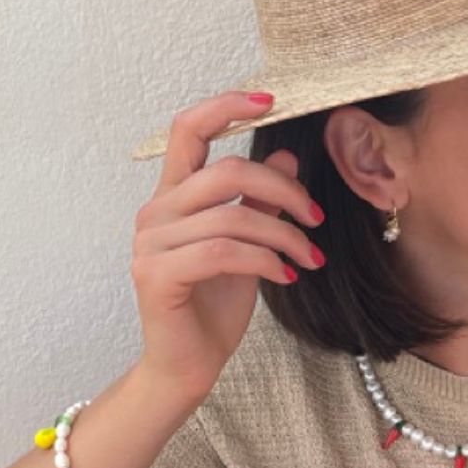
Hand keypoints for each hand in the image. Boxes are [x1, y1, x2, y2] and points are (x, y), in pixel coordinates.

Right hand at [128, 91, 323, 403]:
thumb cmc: (212, 307)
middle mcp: (155, 212)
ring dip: (284, 235)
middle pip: (225, 171)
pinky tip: (287, 275)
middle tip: (316, 219)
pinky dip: (265, 260)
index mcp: (173, 197)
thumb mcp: (248, 246)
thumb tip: (285, 157)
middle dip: (284, 191)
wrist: (188, 366)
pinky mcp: (157, 274)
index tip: (270, 100)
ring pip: (231, 216)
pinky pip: (222, 251)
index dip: (226, 105)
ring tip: (310, 257)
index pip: (188, 129)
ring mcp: (151, 243)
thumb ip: (260, 202)